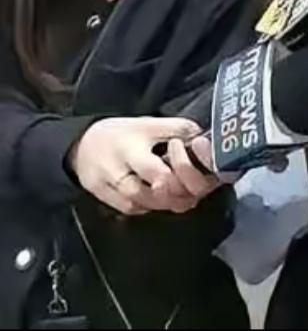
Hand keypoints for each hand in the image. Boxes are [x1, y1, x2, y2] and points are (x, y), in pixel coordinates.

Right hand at [70, 117, 216, 214]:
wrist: (81, 144)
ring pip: (135, 205)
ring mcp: (105, 186)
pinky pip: (127, 209)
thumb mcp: (148, 123)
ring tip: (179, 198)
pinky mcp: (101, 198)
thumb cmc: (120, 134)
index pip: (152, 170)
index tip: (190, 174)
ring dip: (161, 204)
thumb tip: (201, 136)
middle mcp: (114, 169)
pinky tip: (159, 200)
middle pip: (141, 193)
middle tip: (189, 195)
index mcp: (128, 147)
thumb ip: (176, 128)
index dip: (174, 175)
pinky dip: (146, 208)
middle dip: (169, 196)